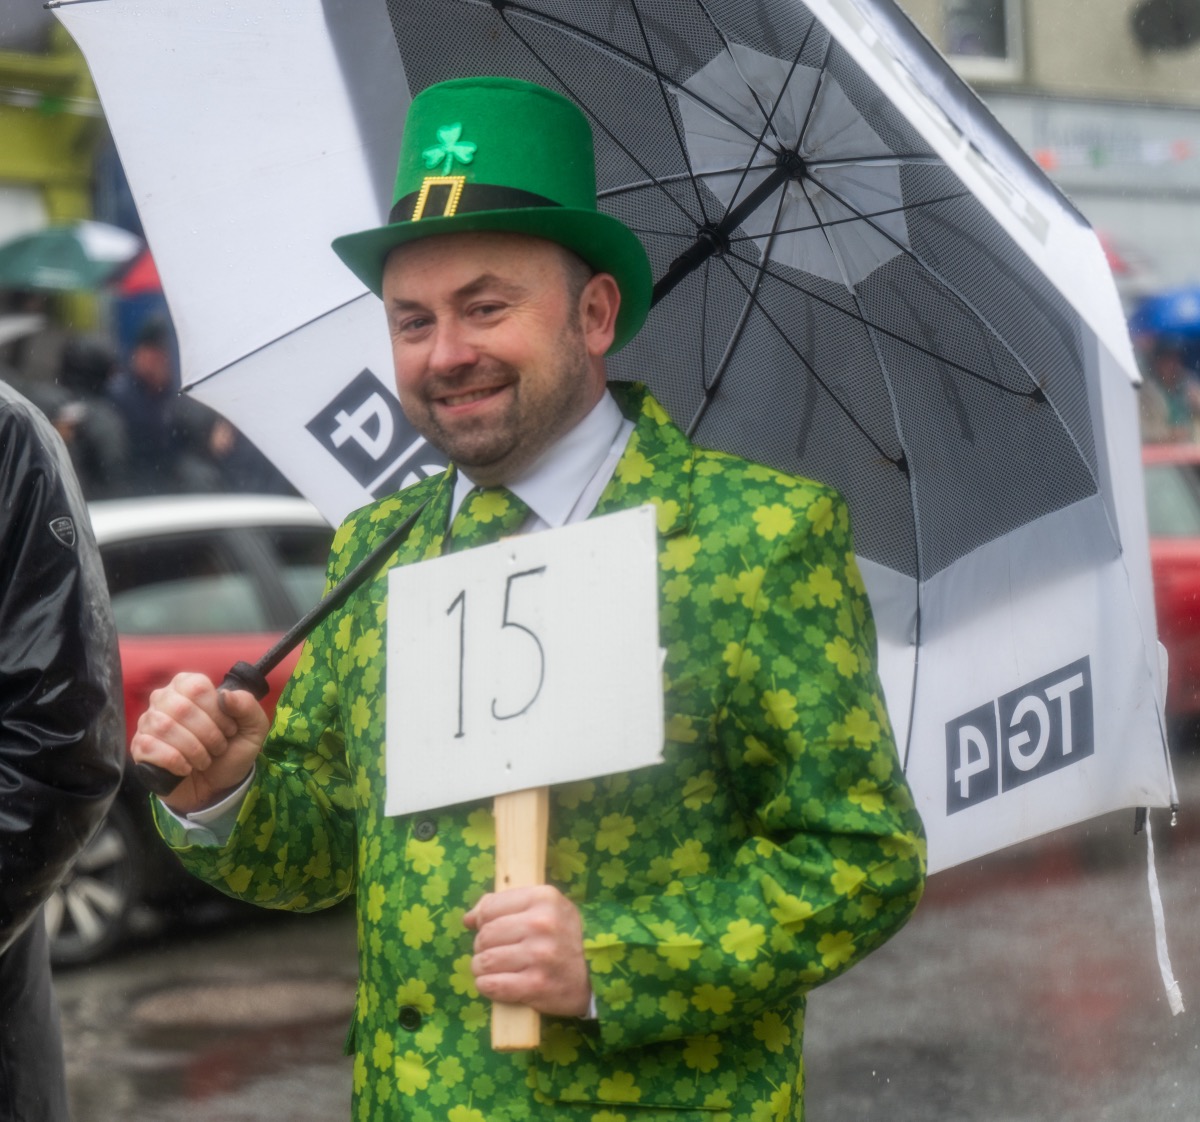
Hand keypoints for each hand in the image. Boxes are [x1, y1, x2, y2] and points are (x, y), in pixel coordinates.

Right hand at [130, 671, 268, 812]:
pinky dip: (176, 761)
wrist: (216, 786)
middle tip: (219, 748)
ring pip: (165, 727)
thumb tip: (225, 695)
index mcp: (189, 686)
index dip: (218, 711)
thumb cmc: (231, 751)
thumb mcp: (252, 728)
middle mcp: (164, 699)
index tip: (229, 729)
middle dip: (208, 733)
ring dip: (194, 749)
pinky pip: (151, 747)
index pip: (197, 687)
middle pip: (182, 707)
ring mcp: (148, 723)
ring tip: (205, 759)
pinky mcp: (140, 748)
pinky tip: (187, 768)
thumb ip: (247, 706)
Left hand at [464, 886, 591, 1016]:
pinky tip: (496, 984)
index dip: (483, 920)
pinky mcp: (536, 985)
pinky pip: (492, 985)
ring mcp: (539, 955)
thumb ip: (506, 904)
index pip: (489, 907)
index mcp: (543, 898)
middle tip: (495, 952)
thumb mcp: (544, 907)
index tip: (491, 929)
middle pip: (485, 935)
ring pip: (484, 961)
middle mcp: (541, 924)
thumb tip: (468, 918)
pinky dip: (487, 986)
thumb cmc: (564, 936)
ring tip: (494, 969)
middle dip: (483, 946)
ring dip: (482, 968)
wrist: (595, 973)